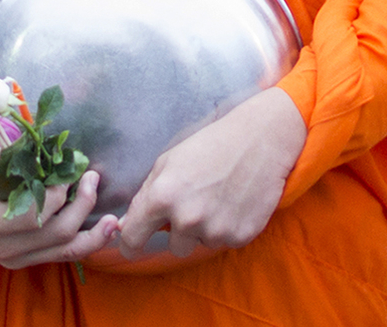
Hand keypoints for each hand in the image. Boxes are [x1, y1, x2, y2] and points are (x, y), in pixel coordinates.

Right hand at [0, 136, 122, 269]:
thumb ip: (10, 148)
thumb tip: (41, 123)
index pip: (33, 216)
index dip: (58, 195)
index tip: (69, 171)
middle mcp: (0, 246)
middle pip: (56, 232)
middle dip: (82, 204)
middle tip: (91, 177)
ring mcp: (14, 258)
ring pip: (64, 251)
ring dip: (94, 232)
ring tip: (115, 217)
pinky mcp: (25, 261)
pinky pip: (61, 255)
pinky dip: (86, 242)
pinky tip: (104, 231)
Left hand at [116, 88, 305, 260]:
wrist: (261, 140)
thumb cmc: (210, 145)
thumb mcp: (168, 162)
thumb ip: (145, 197)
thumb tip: (126, 227)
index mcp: (162, 196)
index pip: (132, 240)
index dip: (131, 244)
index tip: (134, 245)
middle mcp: (187, 219)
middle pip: (174, 246)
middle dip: (181, 231)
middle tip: (197, 202)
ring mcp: (215, 230)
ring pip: (201, 244)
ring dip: (206, 229)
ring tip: (219, 198)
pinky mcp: (240, 237)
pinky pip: (225, 242)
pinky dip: (229, 227)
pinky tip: (235, 202)